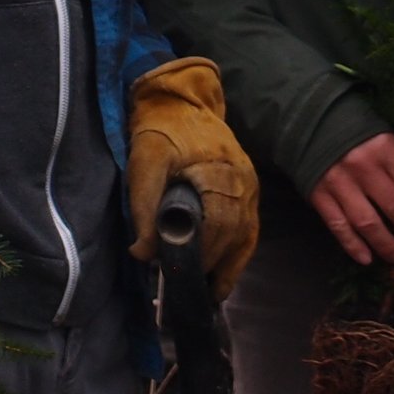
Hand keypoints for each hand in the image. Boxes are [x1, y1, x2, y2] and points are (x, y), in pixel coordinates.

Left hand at [126, 58, 260, 297]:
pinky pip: (248, 232)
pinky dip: (236, 257)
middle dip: (210, 263)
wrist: (181, 102)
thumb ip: (143, 207)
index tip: (179, 271)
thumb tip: (143, 253)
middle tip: (185, 285)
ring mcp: (250, 187)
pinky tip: (221, 279)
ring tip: (205, 292)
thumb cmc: (160, 131)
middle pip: (233, 234)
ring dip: (226, 267)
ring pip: (244, 237)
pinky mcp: (248, 192)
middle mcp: (243, 180)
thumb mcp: (143, 163)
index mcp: (220, 170)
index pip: (218, 222)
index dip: (201, 251)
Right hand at [308, 131, 393, 265]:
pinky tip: (366, 258)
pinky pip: (339, 226)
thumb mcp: (383, 134)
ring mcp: (339, 184)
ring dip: (387, 245)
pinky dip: (353, 246)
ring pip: (369, 224)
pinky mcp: (319, 196)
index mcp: (384, 148)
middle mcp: (363, 167)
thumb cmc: (354, 128)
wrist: (308, 120)